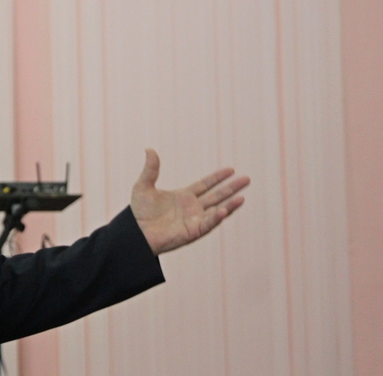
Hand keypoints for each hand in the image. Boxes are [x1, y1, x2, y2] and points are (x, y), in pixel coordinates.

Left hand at [130, 148, 249, 254]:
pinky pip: (208, 224)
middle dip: (231, 188)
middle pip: (216, 195)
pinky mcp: (192, 231)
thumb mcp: (144, 186)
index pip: (205, 184)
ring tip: (242, 197)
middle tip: (247, 179)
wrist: (136, 232)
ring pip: (217, 210)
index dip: (218, 177)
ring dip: (230, 204)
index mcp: (183, 196)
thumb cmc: (139, 212)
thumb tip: (149, 150)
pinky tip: (225, 210)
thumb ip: (150, 169)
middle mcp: (192, 207)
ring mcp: (194, 220)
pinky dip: (216, 218)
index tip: (231, 170)